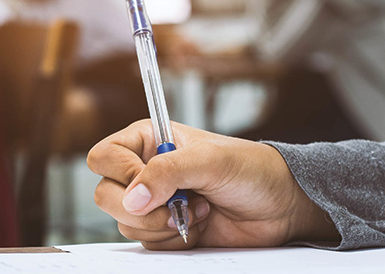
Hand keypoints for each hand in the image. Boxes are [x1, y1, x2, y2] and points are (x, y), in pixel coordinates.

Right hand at [87, 120, 337, 249]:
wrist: (280, 206)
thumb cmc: (252, 170)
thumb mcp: (210, 161)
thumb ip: (167, 172)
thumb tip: (133, 197)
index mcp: (149, 140)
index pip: (104, 156)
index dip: (121, 173)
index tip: (149, 183)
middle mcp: (145, 171)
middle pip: (105, 194)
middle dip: (140, 208)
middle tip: (175, 204)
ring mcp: (154, 203)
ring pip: (125, 223)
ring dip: (162, 224)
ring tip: (197, 210)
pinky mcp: (165, 230)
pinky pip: (146, 243)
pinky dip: (172, 240)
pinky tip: (199, 225)